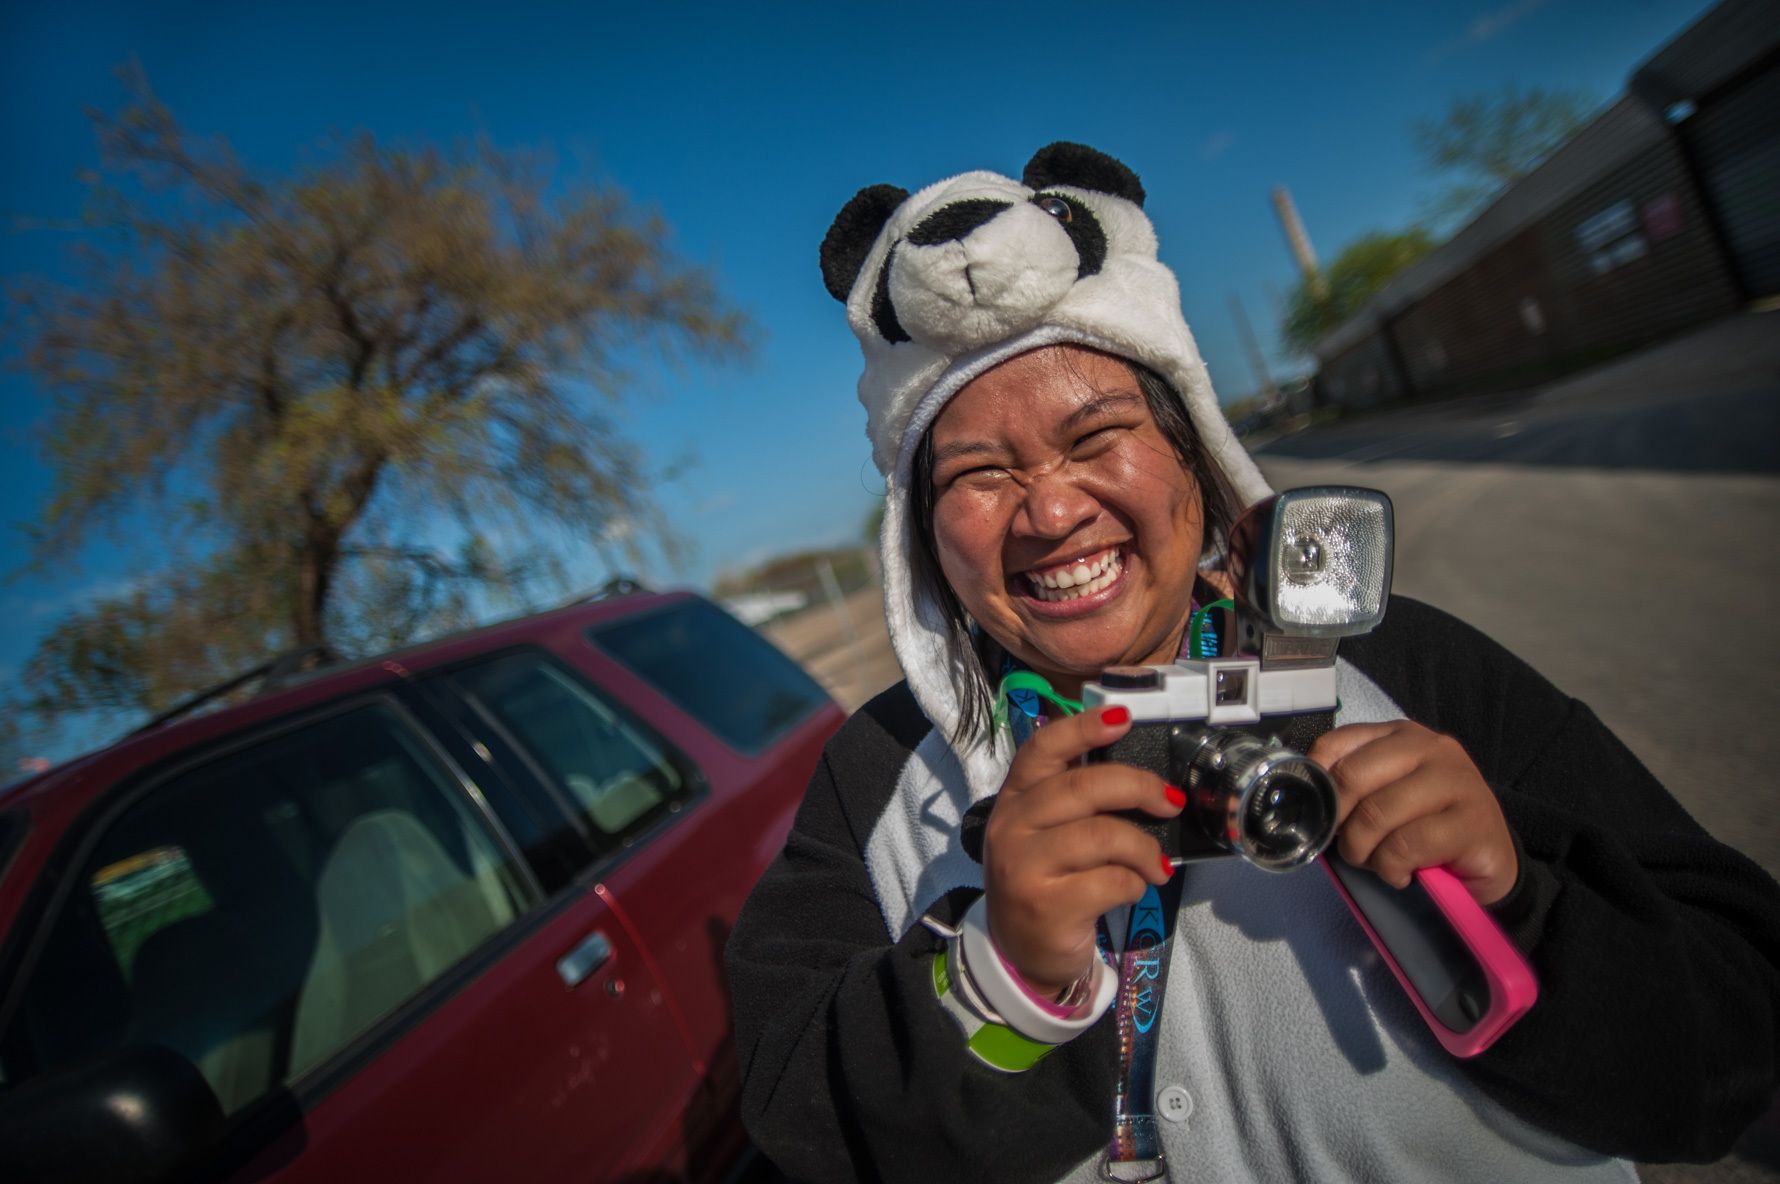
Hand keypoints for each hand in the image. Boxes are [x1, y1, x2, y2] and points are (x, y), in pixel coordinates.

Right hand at [982, 706, 1182, 997]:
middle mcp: (1011, 826)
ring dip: (1144, 848)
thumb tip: (1139, 773)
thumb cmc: (1046, 880)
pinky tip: (1134, 888)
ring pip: (1103, 835)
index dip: (1083, 727)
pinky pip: (1111, 881)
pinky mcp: (1046, 906)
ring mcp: (1024, 867)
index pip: (1042, 749)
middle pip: (1084, 787)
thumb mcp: (1045, 833)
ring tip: (1157, 864)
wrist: (1021, 951)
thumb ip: (1076, 801)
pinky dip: (1136, 883)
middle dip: (1139, 788)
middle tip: (1170, 802)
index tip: (1123, 718)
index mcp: (1015, 798)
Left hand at [1308, 720, 1517, 904]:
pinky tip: (1404, 874)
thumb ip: (1353, 786)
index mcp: (1400, 735)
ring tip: (1379, 864)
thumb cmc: (1429, 826)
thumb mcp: (1386, 797)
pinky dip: (1392, 868)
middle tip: (1351, 848)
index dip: (1317, 784)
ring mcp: (1456, 780)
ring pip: (1377, 814)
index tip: (1320, 814)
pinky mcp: (1472, 820)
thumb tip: (1309, 801)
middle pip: (1352, 777)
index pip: (1336, 744)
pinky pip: (1406, 846)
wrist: (1491, 859)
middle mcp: (1430, 747)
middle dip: (1340, 823)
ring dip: (1365, 852)